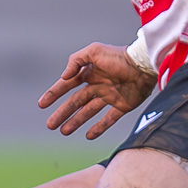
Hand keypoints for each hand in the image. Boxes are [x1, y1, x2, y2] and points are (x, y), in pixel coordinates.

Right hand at [39, 42, 155, 139]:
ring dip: (76, 122)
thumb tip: (64, 77)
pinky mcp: (123, 105)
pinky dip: (99, 127)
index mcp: (89, 72)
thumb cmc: (119, 56)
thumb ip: (76, 61)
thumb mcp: (94, 51)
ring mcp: (110, 96)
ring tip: (64, 132)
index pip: (67, 85)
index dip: (54, 94)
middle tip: (50, 125)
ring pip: (88, 112)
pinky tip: (88, 135)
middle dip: (62, 113)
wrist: (144, 65)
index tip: (42, 105)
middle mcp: (97, 85)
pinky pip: (108, 119)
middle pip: (75, 102)